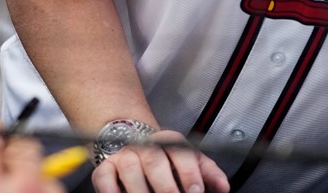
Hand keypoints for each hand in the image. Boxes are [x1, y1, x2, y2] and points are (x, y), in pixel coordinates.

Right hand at [91, 130, 228, 192]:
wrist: (130, 140)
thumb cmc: (164, 158)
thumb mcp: (189, 160)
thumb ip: (207, 172)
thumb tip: (223, 187)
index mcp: (168, 141)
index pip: (181, 154)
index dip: (190, 174)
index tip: (196, 192)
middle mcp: (145, 146)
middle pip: (155, 162)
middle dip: (167, 187)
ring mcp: (124, 155)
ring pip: (130, 169)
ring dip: (140, 190)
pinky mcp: (105, 167)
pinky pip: (105, 178)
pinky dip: (111, 191)